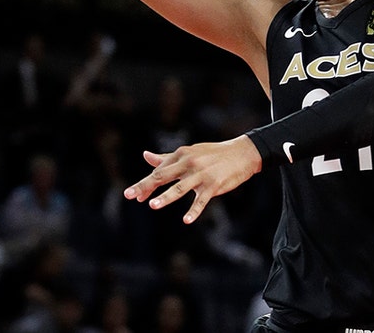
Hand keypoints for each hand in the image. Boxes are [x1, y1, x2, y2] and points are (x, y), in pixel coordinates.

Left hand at [123, 135, 262, 223]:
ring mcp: (202, 175)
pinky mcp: (214, 185)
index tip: (133, 195)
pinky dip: (194, 210)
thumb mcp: (190, 153)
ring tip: (153, 205)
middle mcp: (189, 163)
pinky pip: (202, 200)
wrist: (243, 153)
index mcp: (182, 155)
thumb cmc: (214, 154)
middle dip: (146, 186)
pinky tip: (187, 220)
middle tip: (130, 196)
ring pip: (180, 188)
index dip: (146, 184)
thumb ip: (167, 158)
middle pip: (163, 176)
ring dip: (166, 197)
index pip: (159, 171)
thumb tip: (146, 156)